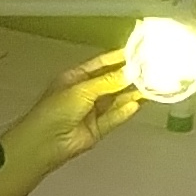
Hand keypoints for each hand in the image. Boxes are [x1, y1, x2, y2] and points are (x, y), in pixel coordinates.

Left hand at [4, 50, 142, 168]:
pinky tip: (137, 104)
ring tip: (151, 87)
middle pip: (111, 82)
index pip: (100, 65)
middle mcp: (85, 93)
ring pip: (115, 100)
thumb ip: (108, 81)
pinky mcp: (98, 129)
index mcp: (75, 78)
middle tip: (150, 70)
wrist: (45, 142)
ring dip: (131, 94)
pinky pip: (114, 118)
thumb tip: (131, 72)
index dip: (118, 58)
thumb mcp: (82, 89)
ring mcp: (92, 112)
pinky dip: (125, 112)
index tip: (138, 53)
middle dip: (129, 77)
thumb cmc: (57, 109)